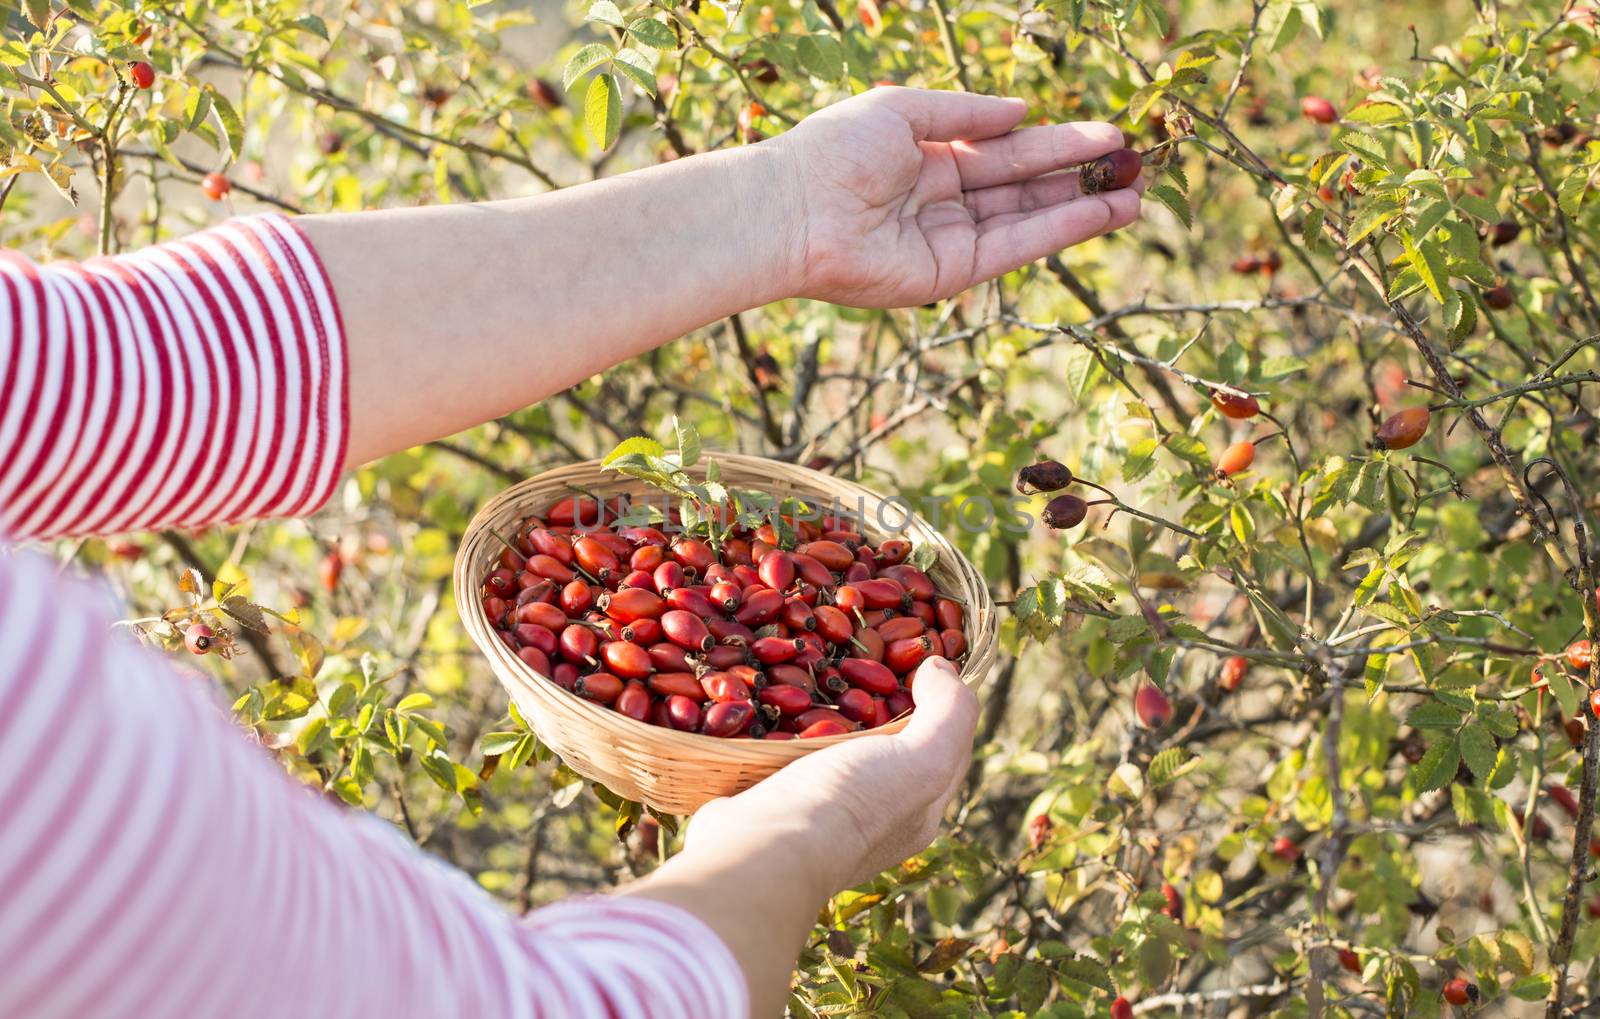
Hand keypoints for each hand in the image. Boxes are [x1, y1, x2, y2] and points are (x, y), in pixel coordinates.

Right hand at [683, 657, 980, 893]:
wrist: (762, 848)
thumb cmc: (851, 804)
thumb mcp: (922, 760)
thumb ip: (949, 714)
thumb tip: (941, 668)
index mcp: (918, 813)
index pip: (946, 747)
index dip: (943, 701)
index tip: (920, 657)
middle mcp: (874, 817)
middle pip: (890, 745)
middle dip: (882, 700)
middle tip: (867, 652)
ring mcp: (821, 812)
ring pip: (836, 747)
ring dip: (830, 710)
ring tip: (821, 665)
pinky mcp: (777, 801)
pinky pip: (790, 754)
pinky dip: (789, 725)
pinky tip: (780, 699)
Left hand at [772, 87, 1143, 307]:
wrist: (796, 211)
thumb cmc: (835, 152)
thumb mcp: (903, 110)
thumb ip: (966, 112)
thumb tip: (1022, 111)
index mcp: (928, 157)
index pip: (1004, 150)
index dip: (1055, 143)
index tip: (1106, 135)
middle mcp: (943, 200)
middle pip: (1024, 186)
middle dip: (1079, 174)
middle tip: (1136, 162)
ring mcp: (949, 240)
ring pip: (1028, 220)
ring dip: (1082, 206)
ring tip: (1137, 192)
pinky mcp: (951, 275)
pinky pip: (1015, 248)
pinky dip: (1059, 230)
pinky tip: (1101, 212)